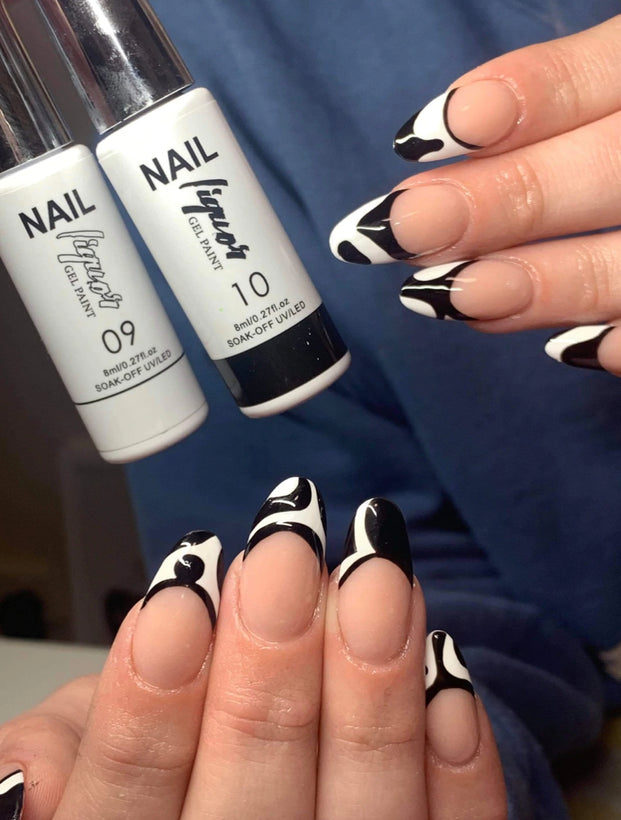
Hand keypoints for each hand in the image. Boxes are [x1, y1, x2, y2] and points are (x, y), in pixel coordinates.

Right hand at [0, 479, 506, 818]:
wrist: (245, 786)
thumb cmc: (159, 764)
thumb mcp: (81, 748)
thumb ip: (57, 748)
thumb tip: (23, 778)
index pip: (130, 806)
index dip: (152, 700)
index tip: (181, 591)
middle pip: (254, 800)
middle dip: (272, 662)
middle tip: (287, 547)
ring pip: (365, 810)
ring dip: (372, 683)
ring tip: (375, 569)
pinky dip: (454, 755)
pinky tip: (442, 666)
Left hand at [329, 15, 620, 373]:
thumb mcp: (618, 90)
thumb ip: (560, 100)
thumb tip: (444, 138)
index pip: (608, 73)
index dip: (525, 100)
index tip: (421, 137)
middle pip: (610, 169)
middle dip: (503, 202)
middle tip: (401, 228)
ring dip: (543, 284)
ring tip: (449, 296)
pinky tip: (569, 349)